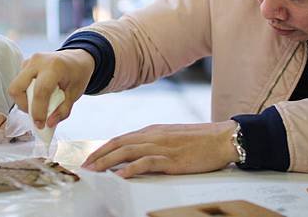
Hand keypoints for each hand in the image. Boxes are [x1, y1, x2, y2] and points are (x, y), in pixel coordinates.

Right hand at [8, 49, 94, 129]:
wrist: (77, 59)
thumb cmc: (77, 75)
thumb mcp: (75, 94)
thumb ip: (62, 111)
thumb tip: (48, 123)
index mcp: (54, 67)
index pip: (40, 92)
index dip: (38, 111)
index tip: (40, 124)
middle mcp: (38, 61)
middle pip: (17, 88)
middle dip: (23, 105)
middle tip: (35, 113)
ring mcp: (30, 61)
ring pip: (15, 86)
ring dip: (24, 99)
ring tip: (39, 103)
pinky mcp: (25, 64)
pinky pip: (19, 82)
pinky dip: (25, 92)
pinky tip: (38, 94)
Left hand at [82, 121, 239, 177]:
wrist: (222, 138)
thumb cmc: (200, 140)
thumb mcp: (172, 137)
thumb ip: (154, 143)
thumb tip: (137, 154)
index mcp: (152, 131)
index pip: (121, 138)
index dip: (103, 148)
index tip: (90, 158)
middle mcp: (153, 136)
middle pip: (118, 144)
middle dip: (98, 155)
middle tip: (84, 167)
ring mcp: (161, 146)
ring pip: (127, 152)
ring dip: (107, 162)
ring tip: (94, 171)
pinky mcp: (171, 159)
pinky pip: (146, 163)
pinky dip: (130, 169)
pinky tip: (119, 176)